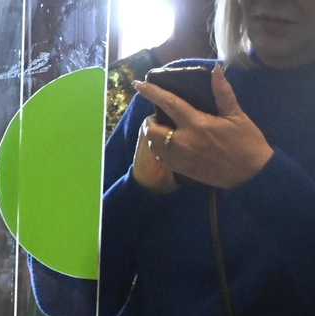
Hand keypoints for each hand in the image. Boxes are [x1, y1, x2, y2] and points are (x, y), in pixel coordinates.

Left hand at [136, 65, 274, 188]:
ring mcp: (180, 158)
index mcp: (197, 124)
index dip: (152, 92)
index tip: (138, 84)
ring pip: (152, 145)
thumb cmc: (246, 141)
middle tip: (157, 117)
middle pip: (152, 130)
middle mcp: (183, 141)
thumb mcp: (236, 114)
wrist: (250, 173)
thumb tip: (216, 69)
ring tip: (163, 130)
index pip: (169, 104)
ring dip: (153, 136)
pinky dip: (159, 149)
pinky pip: (160, 158)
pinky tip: (169, 145)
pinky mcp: (180, 170)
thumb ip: (223, 92)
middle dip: (150, 121)